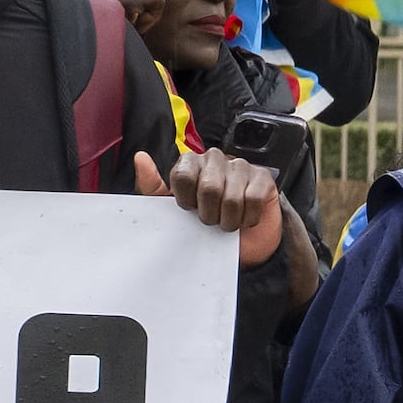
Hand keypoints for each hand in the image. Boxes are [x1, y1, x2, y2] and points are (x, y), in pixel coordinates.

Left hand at [142, 147, 287, 265]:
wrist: (239, 245)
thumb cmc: (202, 223)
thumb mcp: (171, 211)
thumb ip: (152, 188)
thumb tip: (140, 158)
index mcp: (189, 163)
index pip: (182, 176)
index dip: (186, 201)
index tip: (189, 210)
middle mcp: (215, 158)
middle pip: (208, 188)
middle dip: (209, 214)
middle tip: (211, 220)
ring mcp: (240, 166)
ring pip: (230, 197)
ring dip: (228, 220)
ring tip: (227, 221)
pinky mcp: (263, 177)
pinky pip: (252, 199)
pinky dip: (247, 217)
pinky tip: (245, 217)